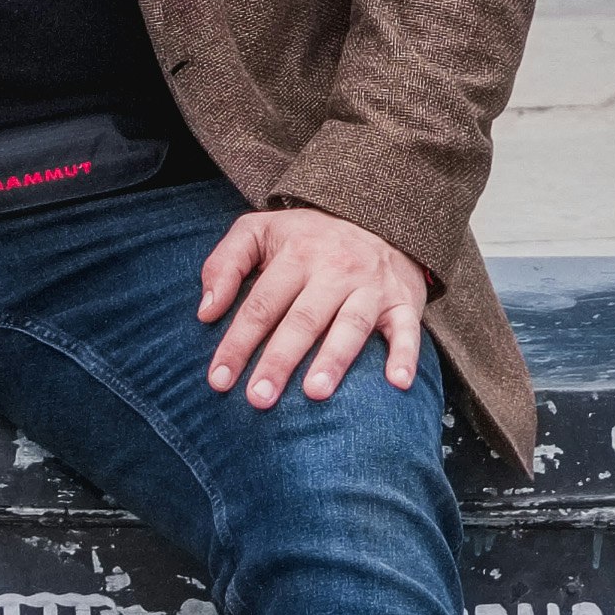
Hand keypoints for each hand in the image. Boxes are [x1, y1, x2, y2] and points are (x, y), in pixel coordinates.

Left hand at [195, 204, 430, 409]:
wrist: (378, 216)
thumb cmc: (308, 237)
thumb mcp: (260, 231)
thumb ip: (224, 264)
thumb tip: (205, 312)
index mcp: (297, 254)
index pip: (262, 304)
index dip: (238, 342)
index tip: (219, 379)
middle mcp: (335, 269)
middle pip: (303, 319)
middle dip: (279, 360)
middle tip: (258, 398)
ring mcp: (371, 287)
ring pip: (351, 325)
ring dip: (333, 360)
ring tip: (314, 394)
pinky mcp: (403, 301)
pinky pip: (408, 329)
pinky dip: (405, 356)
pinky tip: (397, 383)